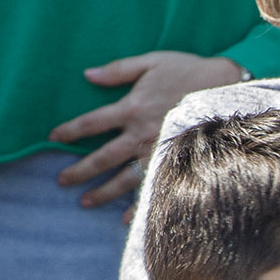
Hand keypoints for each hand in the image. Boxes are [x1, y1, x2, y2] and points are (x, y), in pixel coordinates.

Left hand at [49, 51, 247, 206]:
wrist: (226, 91)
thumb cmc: (189, 71)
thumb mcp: (151, 62)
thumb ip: (119, 70)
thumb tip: (89, 75)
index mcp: (130, 108)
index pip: (92, 123)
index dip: (71, 131)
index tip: (54, 138)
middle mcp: (140, 135)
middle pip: (103, 157)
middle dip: (80, 170)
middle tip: (61, 181)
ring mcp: (158, 153)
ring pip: (124, 178)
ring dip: (103, 192)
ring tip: (85, 202)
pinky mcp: (174, 163)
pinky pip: (154, 188)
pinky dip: (140, 205)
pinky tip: (126, 218)